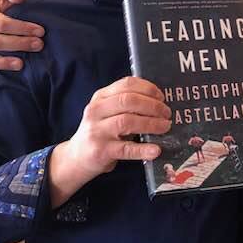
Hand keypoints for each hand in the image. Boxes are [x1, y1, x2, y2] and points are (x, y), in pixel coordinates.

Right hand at [48, 77, 171, 206]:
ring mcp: (97, 131)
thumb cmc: (99, 131)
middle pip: (128, 101)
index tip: (161, 96)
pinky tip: (156, 150)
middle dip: (152, 106)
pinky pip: (126, 149)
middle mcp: (96, 111)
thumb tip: (159, 103)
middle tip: (167, 113)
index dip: (148, 88)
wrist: (76, 157)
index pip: (126, 84)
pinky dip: (143, 150)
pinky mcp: (101, 151)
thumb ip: (126, 104)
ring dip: (151, 124)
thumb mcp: (107, 112)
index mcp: (100, 97)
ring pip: (127, 122)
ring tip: (165, 127)